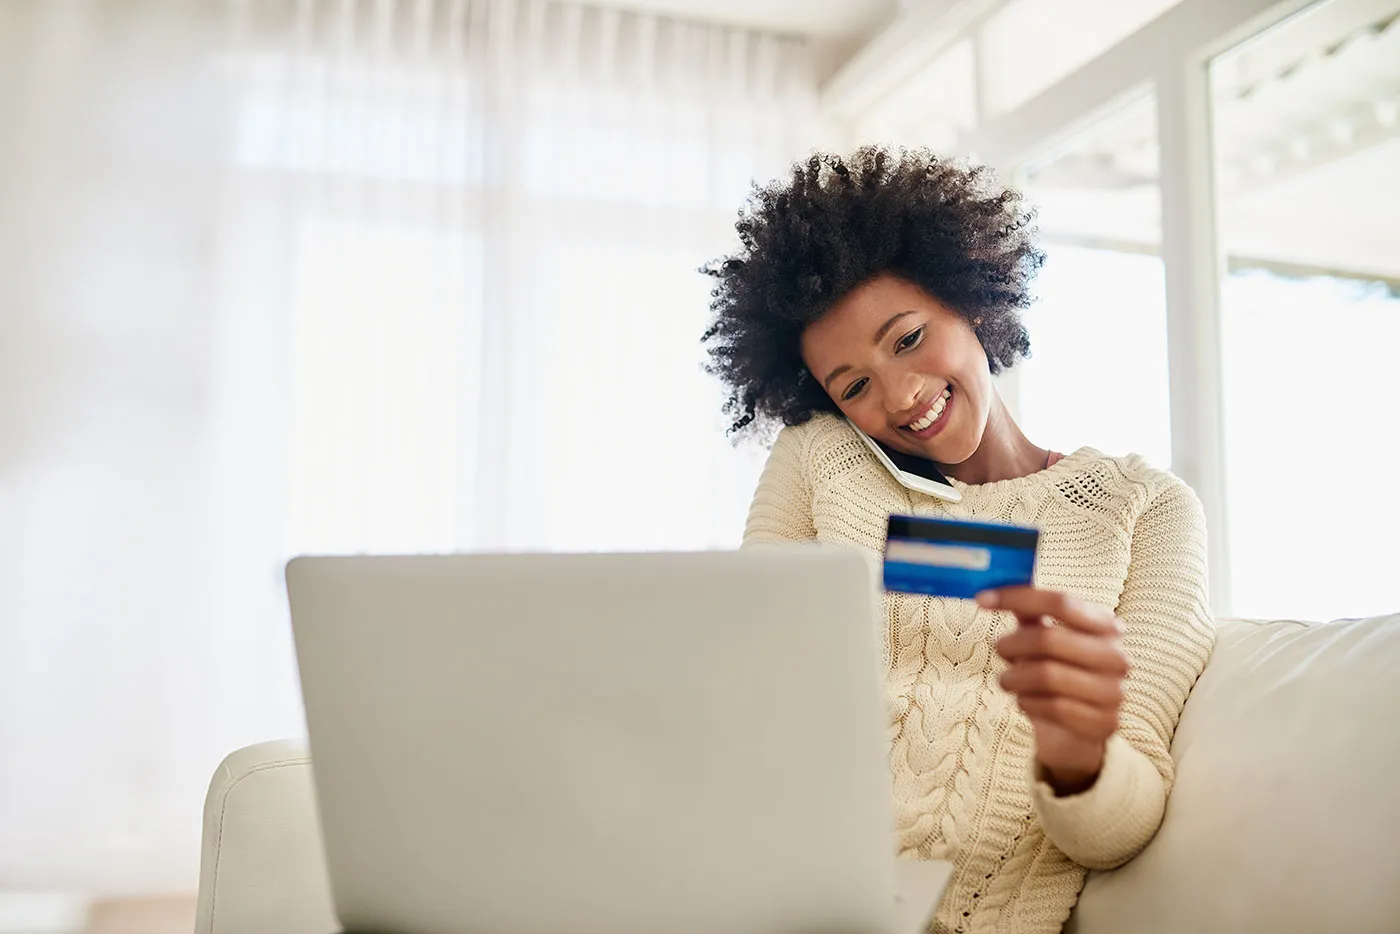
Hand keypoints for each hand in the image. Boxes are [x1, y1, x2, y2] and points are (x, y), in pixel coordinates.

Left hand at [980, 586, 1129, 795]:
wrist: (1076, 732)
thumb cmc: (1058, 675)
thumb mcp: (1045, 641)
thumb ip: (1029, 615)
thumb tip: (994, 589)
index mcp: (1106, 626)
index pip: (1061, 602)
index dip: (1018, 597)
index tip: (982, 599)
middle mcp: (1116, 657)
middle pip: (1049, 638)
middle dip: (1012, 644)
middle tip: (999, 649)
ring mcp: (1114, 692)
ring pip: (1047, 675)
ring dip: (1014, 677)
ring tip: (1007, 680)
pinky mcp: (1104, 723)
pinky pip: (1053, 707)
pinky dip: (1028, 703)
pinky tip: (1025, 701)